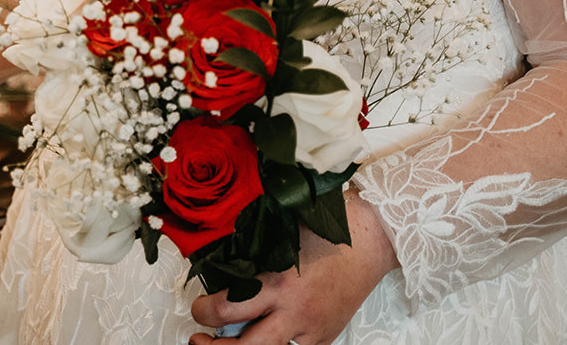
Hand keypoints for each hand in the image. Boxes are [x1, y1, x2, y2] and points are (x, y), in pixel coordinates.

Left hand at [188, 196, 397, 344]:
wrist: (367, 243)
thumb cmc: (324, 233)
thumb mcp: (279, 239)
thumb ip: (252, 258)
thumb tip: (220, 270)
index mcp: (278, 283)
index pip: (227, 310)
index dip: (204, 312)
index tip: (198, 308)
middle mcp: (294, 312)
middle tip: (200, 339)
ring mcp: (310, 329)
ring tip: (226, 344)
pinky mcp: (325, 338)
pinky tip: (267, 338)